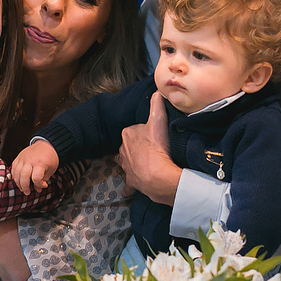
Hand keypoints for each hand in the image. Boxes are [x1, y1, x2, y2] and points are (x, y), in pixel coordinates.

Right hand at [11, 141, 59, 193]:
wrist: (46, 144)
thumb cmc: (50, 157)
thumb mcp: (51, 169)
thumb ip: (44, 180)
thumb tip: (37, 190)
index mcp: (40, 163)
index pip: (36, 178)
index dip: (39, 184)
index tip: (44, 185)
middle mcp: (30, 160)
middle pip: (24, 176)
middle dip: (25, 186)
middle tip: (28, 192)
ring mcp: (23, 158)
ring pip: (16, 173)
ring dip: (18, 183)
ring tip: (23, 188)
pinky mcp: (19, 157)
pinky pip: (13, 168)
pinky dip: (14, 176)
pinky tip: (19, 180)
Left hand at [119, 91, 181, 206]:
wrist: (156, 175)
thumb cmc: (157, 147)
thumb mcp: (157, 120)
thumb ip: (157, 104)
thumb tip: (158, 90)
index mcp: (127, 135)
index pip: (134, 130)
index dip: (143, 131)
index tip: (153, 135)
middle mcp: (123, 151)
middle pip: (130, 146)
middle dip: (137, 148)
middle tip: (152, 149)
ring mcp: (126, 168)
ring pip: (127, 163)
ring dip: (133, 164)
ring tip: (145, 165)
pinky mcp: (132, 182)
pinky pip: (128, 185)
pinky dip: (129, 187)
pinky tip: (130, 190)